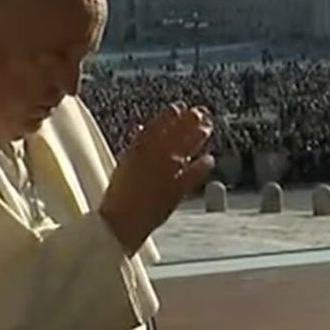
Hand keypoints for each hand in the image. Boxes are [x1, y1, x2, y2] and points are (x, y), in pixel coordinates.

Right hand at [100, 103, 214, 255]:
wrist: (121, 222)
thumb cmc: (121, 194)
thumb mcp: (124, 163)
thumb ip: (136, 146)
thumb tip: (143, 128)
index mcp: (136, 149)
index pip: (158, 124)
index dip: (171, 113)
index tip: (179, 107)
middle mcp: (153, 157)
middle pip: (177, 132)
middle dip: (190, 120)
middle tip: (201, 112)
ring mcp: (167, 172)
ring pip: (187, 148)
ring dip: (199, 136)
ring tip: (207, 128)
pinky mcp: (177, 188)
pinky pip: (194, 173)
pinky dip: (203, 165)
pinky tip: (209, 159)